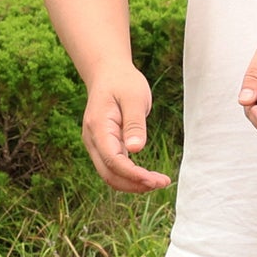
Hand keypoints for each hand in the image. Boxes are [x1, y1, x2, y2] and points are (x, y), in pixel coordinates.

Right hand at [83, 62, 169, 192]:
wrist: (108, 73)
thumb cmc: (123, 82)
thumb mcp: (134, 98)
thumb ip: (134, 124)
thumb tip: (136, 149)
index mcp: (98, 128)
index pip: (112, 160)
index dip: (133, 174)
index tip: (155, 180)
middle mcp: (92, 139)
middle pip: (108, 174)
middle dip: (134, 184)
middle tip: (163, 183)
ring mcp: (96, 144)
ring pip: (110, 174)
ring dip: (133, 183)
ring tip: (160, 182)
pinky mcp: (104, 145)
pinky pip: (114, 167)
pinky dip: (130, 176)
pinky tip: (149, 177)